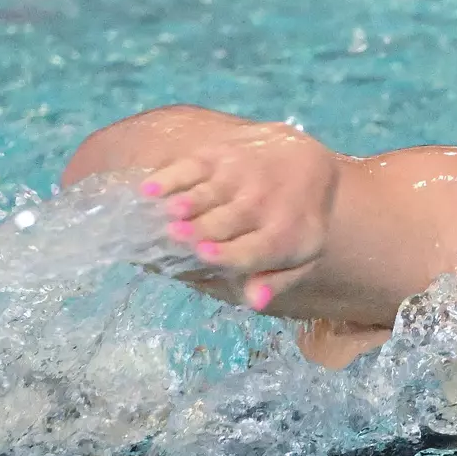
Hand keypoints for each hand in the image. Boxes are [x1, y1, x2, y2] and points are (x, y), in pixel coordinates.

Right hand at [139, 122, 339, 310]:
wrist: (309, 163)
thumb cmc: (295, 222)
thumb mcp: (299, 256)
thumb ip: (276, 280)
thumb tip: (253, 301)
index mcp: (284, 236)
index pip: (253, 248)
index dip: (227, 252)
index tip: (203, 254)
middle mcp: (262, 204)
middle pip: (225, 221)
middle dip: (200, 228)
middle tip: (173, 236)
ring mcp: (240, 176)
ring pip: (208, 193)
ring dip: (187, 202)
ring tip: (166, 212)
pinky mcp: (221, 154)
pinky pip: (192, 166)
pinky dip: (170, 177)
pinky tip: (147, 189)